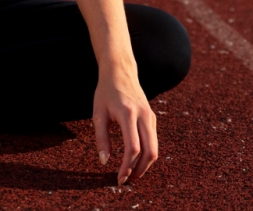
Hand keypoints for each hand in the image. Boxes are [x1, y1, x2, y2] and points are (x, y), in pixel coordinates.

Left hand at [92, 65, 157, 184]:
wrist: (120, 71)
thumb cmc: (106, 92)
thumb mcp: (98, 114)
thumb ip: (101, 138)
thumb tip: (104, 161)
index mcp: (128, 114)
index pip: (132, 147)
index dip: (127, 167)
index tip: (119, 178)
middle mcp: (143, 116)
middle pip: (150, 151)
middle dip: (139, 170)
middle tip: (126, 180)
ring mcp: (150, 117)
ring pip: (154, 148)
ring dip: (145, 164)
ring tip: (131, 173)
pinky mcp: (152, 118)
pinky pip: (153, 141)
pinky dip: (146, 154)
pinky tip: (135, 160)